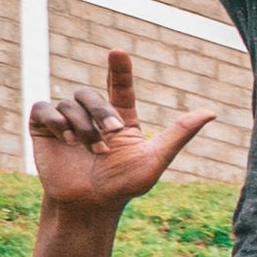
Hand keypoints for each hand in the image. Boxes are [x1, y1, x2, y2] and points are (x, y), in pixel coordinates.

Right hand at [29, 47, 215, 213]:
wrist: (89, 205)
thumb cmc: (123, 186)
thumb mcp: (155, 159)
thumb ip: (180, 133)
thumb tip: (212, 112)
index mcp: (120, 121)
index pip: (120, 88)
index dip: (119, 70)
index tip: (118, 52)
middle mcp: (93, 117)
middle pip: (91, 95)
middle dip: (101, 112)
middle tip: (109, 136)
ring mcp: (68, 121)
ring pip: (70, 102)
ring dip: (82, 126)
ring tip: (87, 149)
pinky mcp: (44, 129)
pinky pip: (44, 108)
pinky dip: (56, 121)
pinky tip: (66, 139)